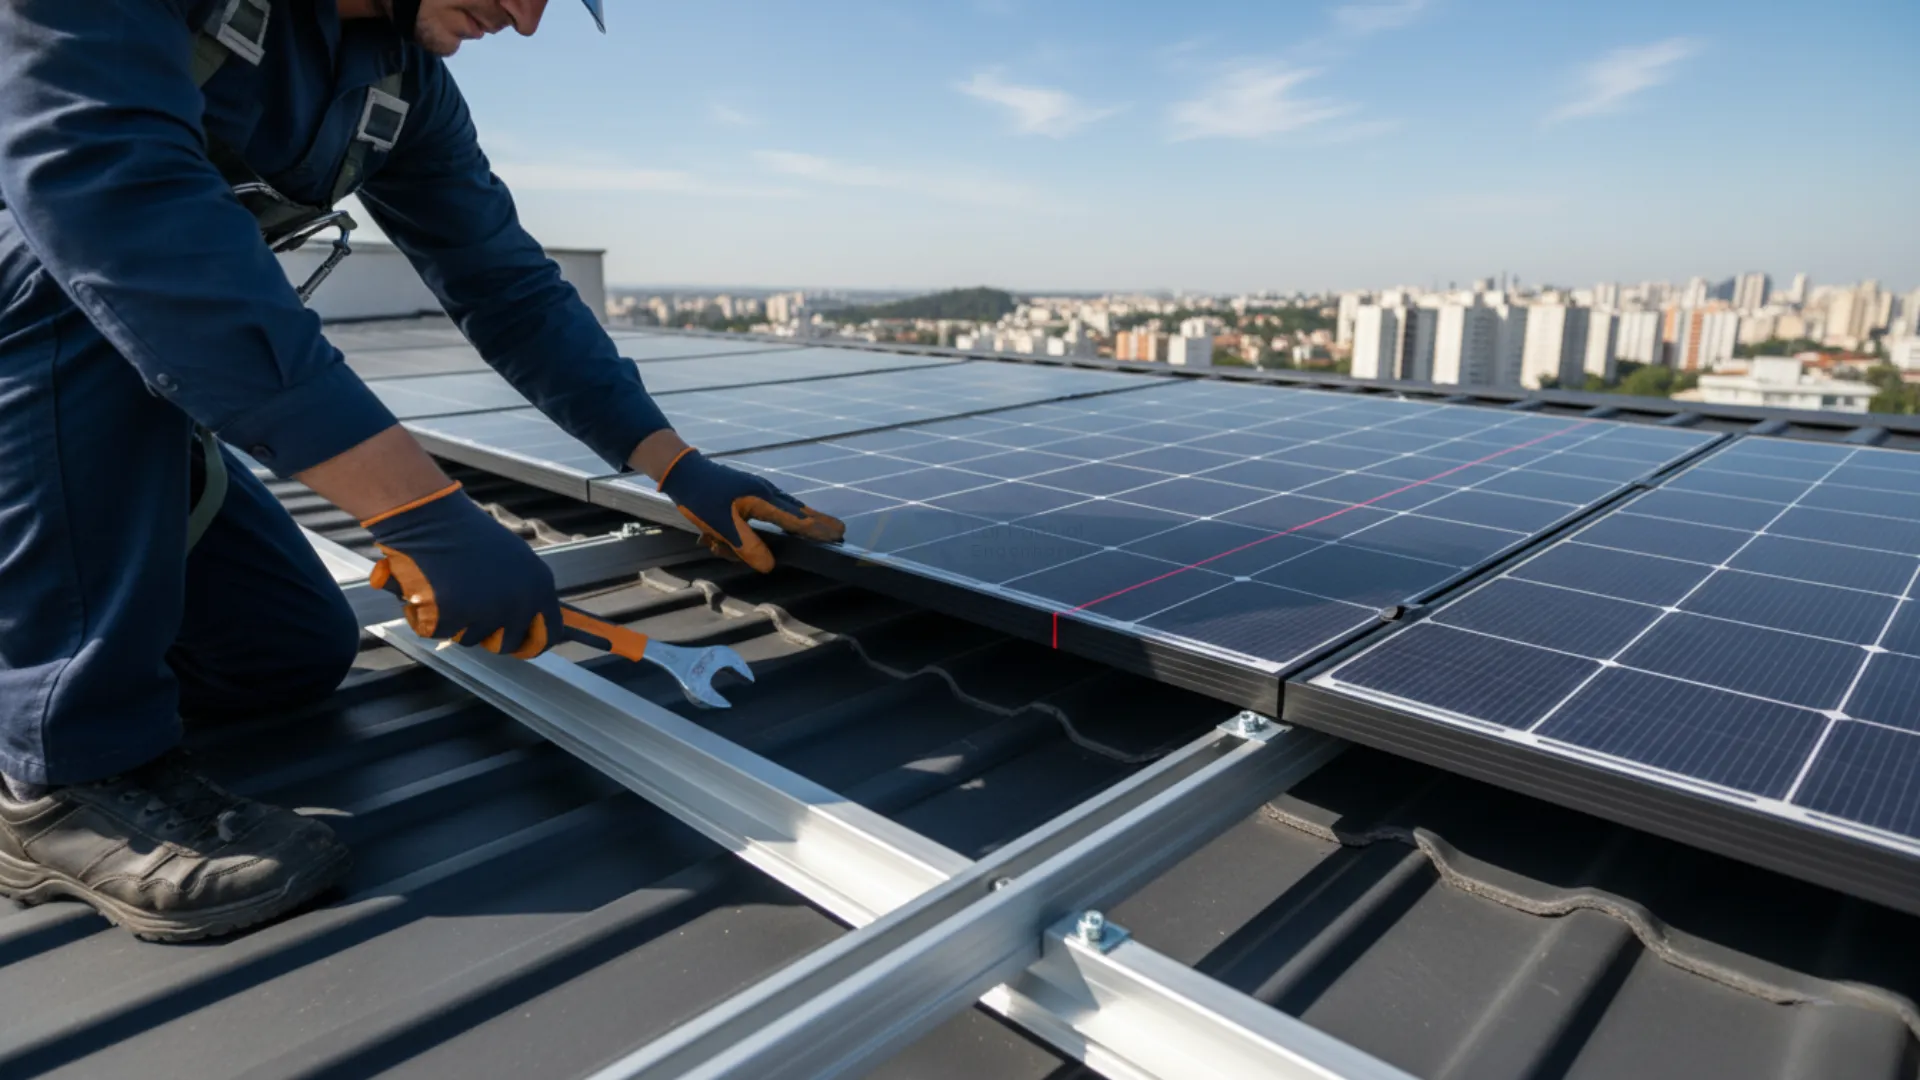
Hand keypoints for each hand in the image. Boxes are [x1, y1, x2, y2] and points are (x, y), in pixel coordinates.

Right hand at [362, 483, 561, 657]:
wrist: (432, 519)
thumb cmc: (468, 535)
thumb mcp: (515, 560)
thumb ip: (525, 591)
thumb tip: (528, 621)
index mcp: (540, 587)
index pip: (550, 634)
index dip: (533, 644)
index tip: (521, 648)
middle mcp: (519, 603)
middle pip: (507, 645)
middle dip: (489, 636)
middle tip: (472, 612)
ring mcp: (488, 612)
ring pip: (471, 639)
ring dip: (458, 622)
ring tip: (449, 587)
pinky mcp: (455, 617)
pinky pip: (441, 633)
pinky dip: (430, 618)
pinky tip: (429, 590)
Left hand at [656, 448, 845, 571]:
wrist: (683, 471)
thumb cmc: (701, 498)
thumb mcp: (722, 526)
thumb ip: (747, 547)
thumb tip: (770, 565)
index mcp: (763, 500)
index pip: (796, 520)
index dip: (817, 530)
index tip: (837, 535)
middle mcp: (765, 493)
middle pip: (798, 511)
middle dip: (818, 522)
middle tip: (841, 530)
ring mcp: (757, 490)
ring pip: (781, 510)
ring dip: (794, 521)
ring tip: (823, 524)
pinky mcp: (748, 492)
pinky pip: (767, 509)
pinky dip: (771, 520)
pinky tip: (780, 521)